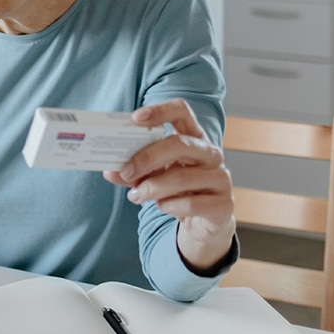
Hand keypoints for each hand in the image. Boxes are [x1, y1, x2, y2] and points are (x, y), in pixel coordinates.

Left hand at [103, 99, 234, 272]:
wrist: (203, 223)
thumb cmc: (176, 191)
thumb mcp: (153, 176)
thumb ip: (133, 171)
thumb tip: (110, 171)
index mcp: (193, 138)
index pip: (181, 112)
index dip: (160, 111)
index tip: (136, 118)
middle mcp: (210, 153)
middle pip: (179, 144)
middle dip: (147, 157)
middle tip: (126, 171)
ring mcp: (220, 178)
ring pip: (181, 177)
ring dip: (152, 188)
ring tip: (136, 195)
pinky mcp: (223, 204)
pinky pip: (190, 203)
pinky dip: (169, 206)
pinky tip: (163, 207)